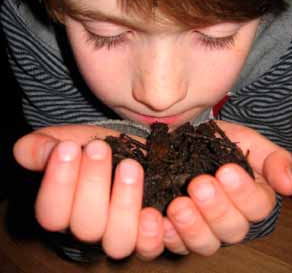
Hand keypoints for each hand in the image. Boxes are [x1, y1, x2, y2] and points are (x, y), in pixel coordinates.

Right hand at [13, 124, 163, 259]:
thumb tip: (30, 151)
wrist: (135, 151)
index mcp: (67, 212)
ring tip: (129, 167)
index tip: (67, 148)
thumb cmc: (98, 148)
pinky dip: (158, 232)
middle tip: (99, 148)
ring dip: (124, 204)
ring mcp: (123, 234)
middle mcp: (94, 230)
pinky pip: (153, 246)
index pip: (52, 213)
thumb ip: (44, 147)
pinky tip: (164, 208)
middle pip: (87, 226)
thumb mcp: (69, 141)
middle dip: (92, 184)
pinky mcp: (151, 232)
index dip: (58, 183)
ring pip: (119, 240)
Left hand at [162, 120, 291, 255]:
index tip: (226, 171)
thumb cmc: (216, 140)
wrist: (181, 137)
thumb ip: (272, 158)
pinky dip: (167, 237)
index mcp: (249, 199)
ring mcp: (200, 226)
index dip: (244, 193)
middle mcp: (227, 218)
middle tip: (199, 184)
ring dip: (192, 227)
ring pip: (205, 243)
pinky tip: (160, 222)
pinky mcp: (174, 227)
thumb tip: (289, 186)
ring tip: (178, 205)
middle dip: (216, 209)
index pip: (257, 207)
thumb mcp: (246, 140)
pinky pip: (173, 244)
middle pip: (231, 230)